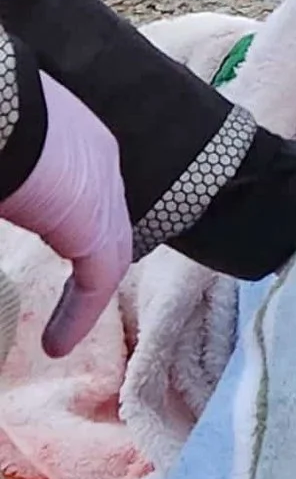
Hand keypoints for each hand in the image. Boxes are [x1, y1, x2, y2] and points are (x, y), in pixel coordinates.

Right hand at [1, 76, 135, 356]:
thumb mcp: (6, 163)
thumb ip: (15, 188)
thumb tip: (11, 196)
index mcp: (70, 135)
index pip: (81, 182)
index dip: (70, 216)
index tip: (51, 233)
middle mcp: (94, 157)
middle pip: (102, 217)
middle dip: (90, 254)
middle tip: (72, 297)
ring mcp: (100, 187)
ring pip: (104, 249)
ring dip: (85, 293)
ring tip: (62, 332)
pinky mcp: (94, 220)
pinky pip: (99, 276)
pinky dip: (81, 310)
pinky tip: (57, 343)